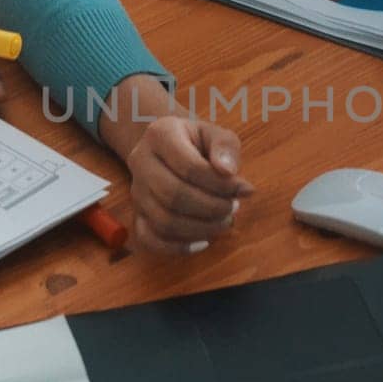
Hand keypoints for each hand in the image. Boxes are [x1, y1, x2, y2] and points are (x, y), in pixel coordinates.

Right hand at [124, 117, 252, 254]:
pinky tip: (203, 242)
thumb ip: (225, 147)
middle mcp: (140, 162)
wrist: (167, 148)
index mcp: (160, 135)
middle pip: (174, 196)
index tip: (245, 190)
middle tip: (234, 208)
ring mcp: (137, 191)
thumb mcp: (215, 133)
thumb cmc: (196, 142)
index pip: (189, 167)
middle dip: (211, 208)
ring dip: (201, 228)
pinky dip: (177, 248)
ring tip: (225, 222)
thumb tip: (228, 172)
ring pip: (163, 221)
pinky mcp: (137, 214)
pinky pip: (149, 239)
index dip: (220, 185)